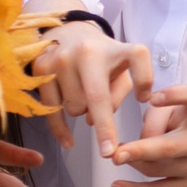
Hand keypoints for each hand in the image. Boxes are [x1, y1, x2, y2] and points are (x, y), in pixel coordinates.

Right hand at [32, 20, 153, 157]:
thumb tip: (94, 120)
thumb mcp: (121, 71)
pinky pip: (50, 109)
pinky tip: (68, 141)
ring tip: (84, 95)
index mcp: (116, 48)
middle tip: (109, 152)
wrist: (69, 34)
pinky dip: (60, 128)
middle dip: (104, 128)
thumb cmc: (104, 60)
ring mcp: (61, 58)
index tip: (147, 102)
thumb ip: (118, 94)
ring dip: (82, 112)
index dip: (144, 80)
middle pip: (96, 97)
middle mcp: (88, 51)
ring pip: (74, 107)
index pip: (137, 59)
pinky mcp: (40, 67)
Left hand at [109, 86, 186, 186]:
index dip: (176, 95)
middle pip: (169, 147)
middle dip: (139, 151)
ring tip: (118, 155)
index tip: (153, 98)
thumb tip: (134, 152)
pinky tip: (117, 186)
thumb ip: (152, 123)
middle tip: (114, 154)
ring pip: (155, 169)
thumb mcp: (167, 111)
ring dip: (132, 162)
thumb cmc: (180, 124)